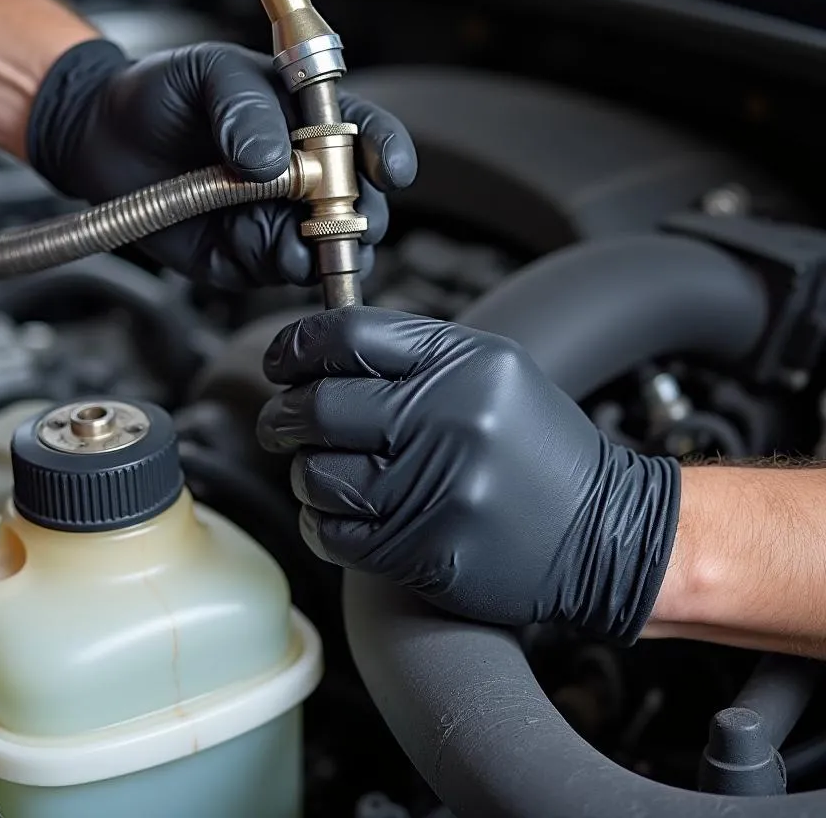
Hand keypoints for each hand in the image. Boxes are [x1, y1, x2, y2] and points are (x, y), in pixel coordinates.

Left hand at [26, 39, 415, 288]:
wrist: (102, 136)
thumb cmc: (163, 92)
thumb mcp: (207, 73)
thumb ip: (244, 106)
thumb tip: (274, 160)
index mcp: (310, 119)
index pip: (369, 136)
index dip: (387, 153)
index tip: (388, 170)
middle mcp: (306, 173)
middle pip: (362, 204)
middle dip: (356, 214)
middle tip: (331, 214)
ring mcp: (281, 218)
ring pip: (326, 248)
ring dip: (315, 247)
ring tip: (287, 236)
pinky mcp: (249, 256)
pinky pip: (276, 268)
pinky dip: (271, 260)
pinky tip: (246, 240)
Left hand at [256, 307, 680, 642]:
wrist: (606, 533)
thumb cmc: (540, 450)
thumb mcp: (493, 371)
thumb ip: (411, 354)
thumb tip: (319, 349)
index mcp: (465, 365)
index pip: (347, 337)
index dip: (296, 347)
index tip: (282, 362)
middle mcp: (451, 421)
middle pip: (320, 406)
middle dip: (283, 416)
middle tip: (282, 423)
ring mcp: (438, 490)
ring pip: (317, 475)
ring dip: (305, 472)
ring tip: (324, 470)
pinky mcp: (427, 551)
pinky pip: (335, 534)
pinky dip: (323, 522)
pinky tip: (347, 512)